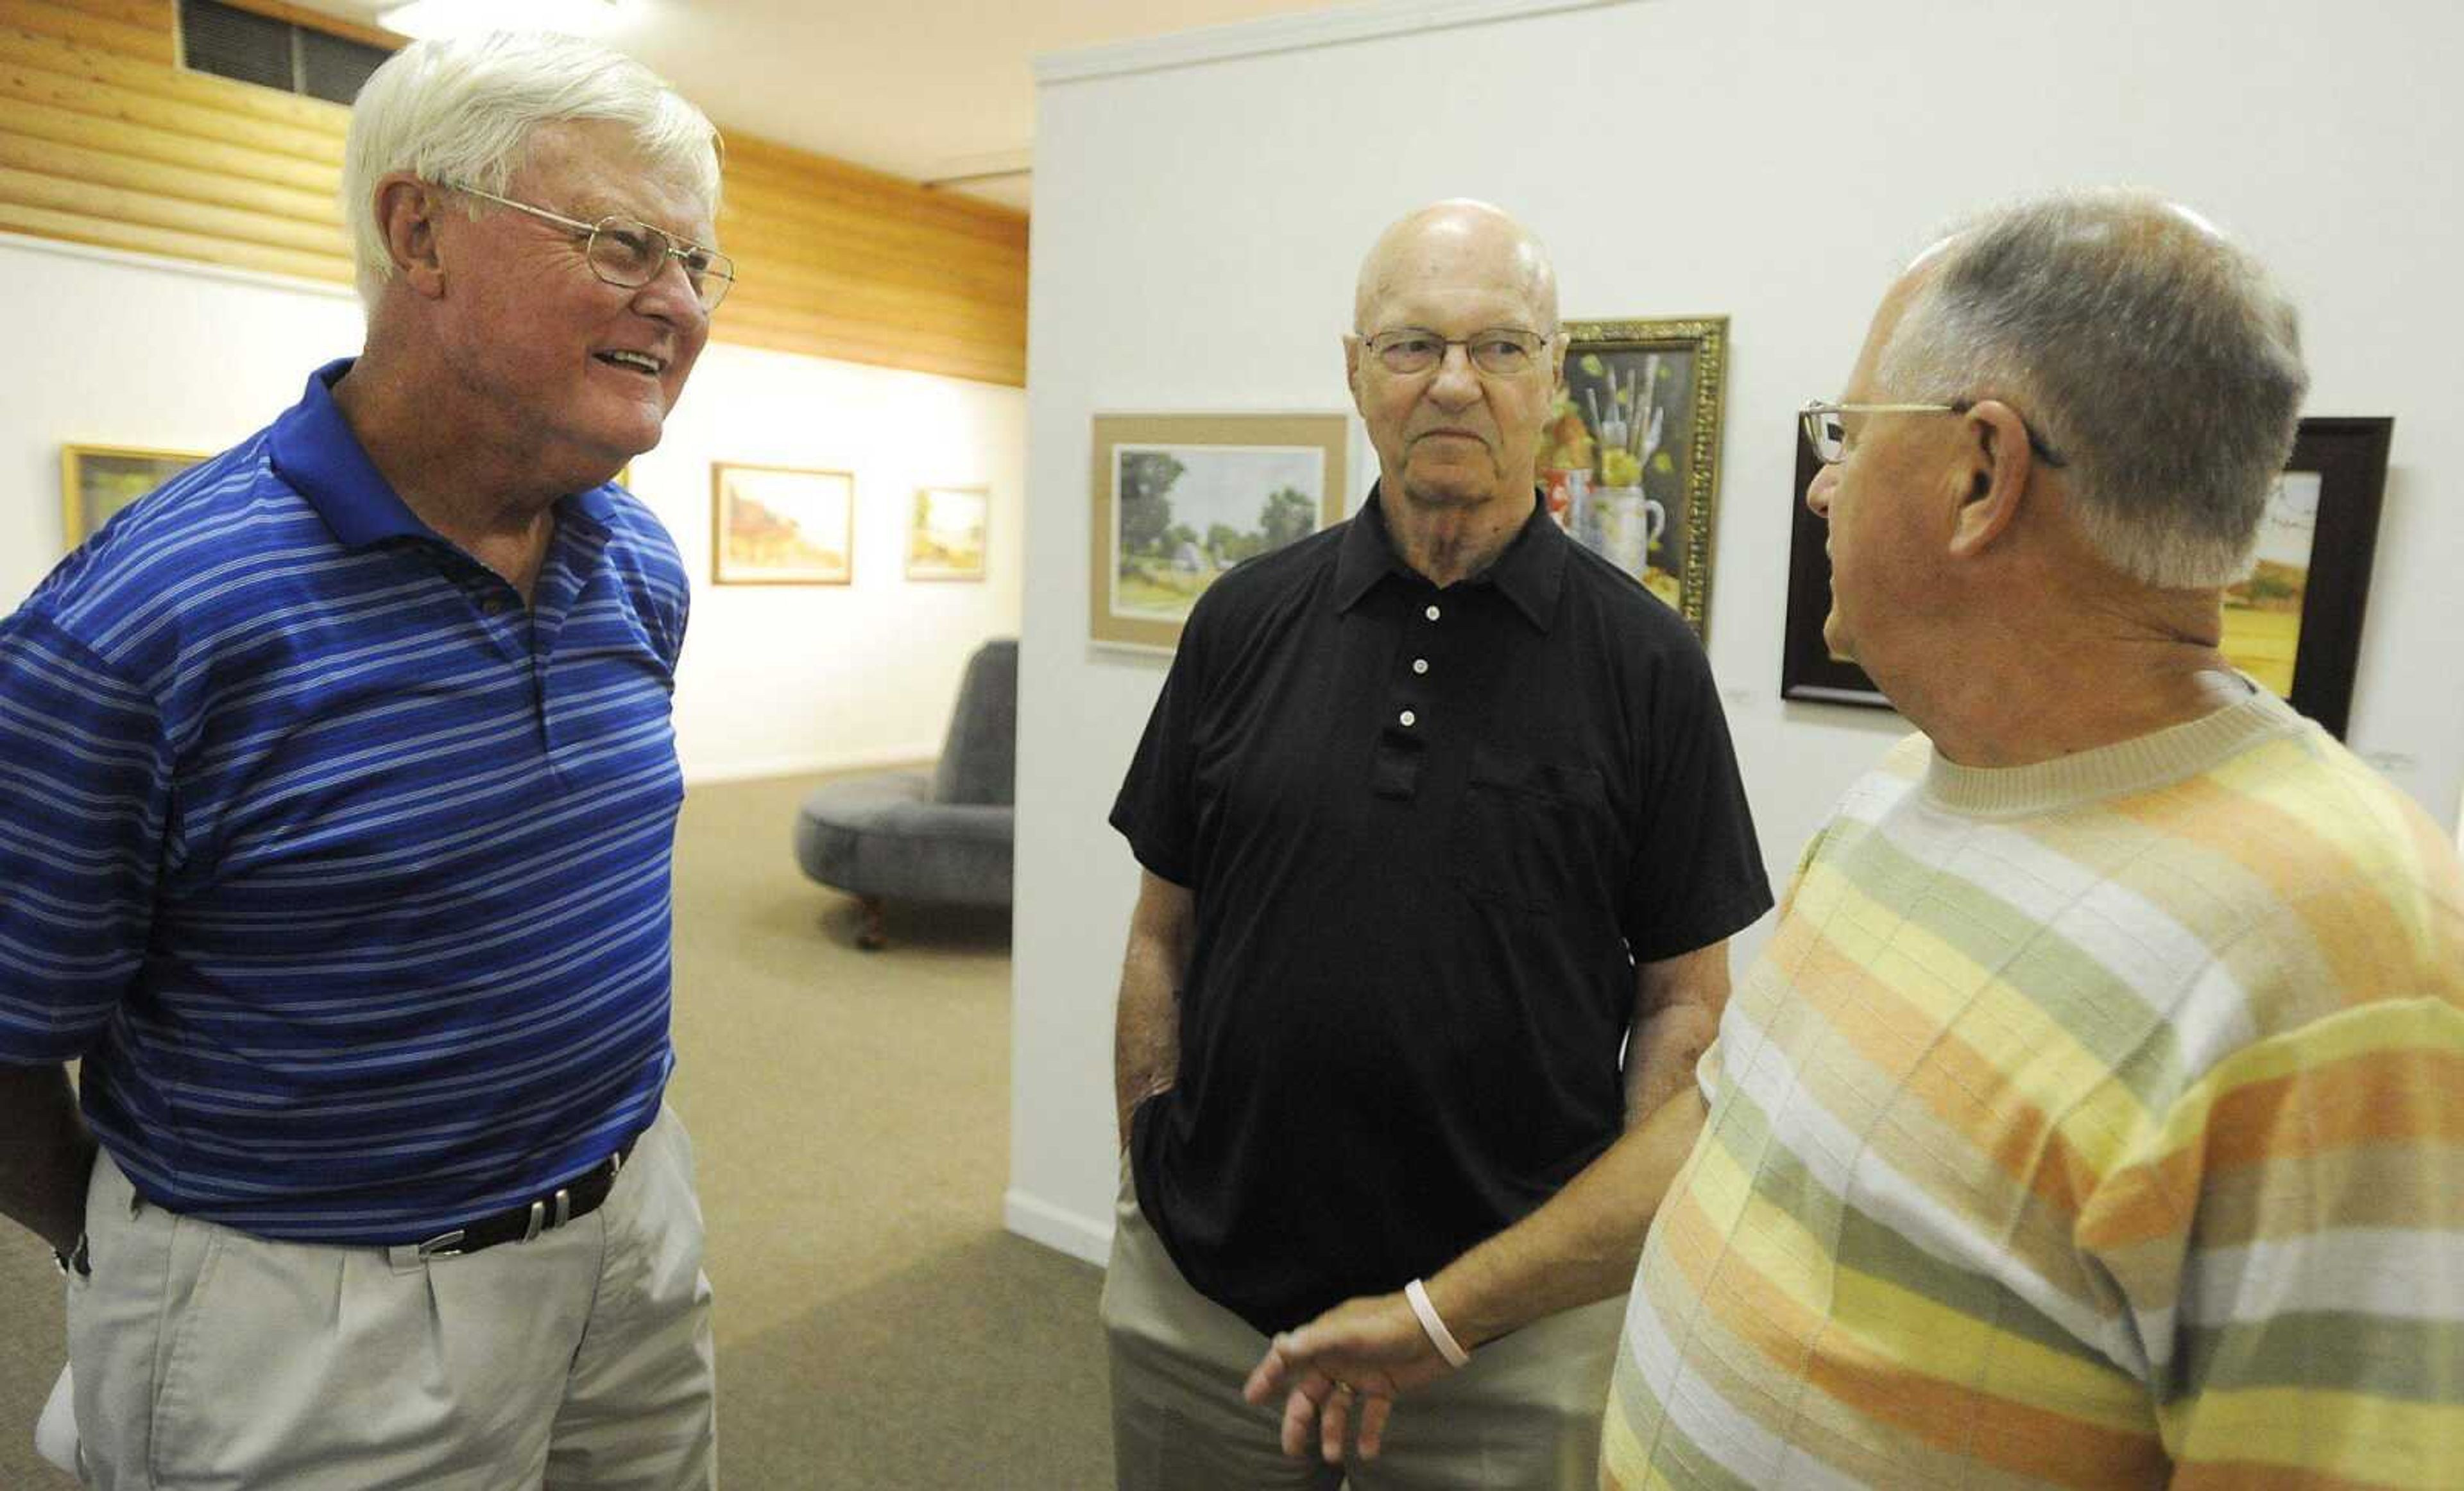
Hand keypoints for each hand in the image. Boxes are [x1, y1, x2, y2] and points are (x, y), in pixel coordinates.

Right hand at [1240, 1290, 1459, 1462]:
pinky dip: (1369, 1433)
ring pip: (1338, 1409)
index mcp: (1324, 1341)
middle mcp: (1338, 1359)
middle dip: (1299, 1420)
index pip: (1289, 1359)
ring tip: (1334, 1455)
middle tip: (1292, 1450)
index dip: (1268, 1376)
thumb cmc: (1390, 1324)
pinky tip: (1368, 1453)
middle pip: (1310, 1393)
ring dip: (1333, 1432)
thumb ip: (1315, 1340)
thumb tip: (1279, 1346)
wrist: (1438, 1327)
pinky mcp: (1385, 1387)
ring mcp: (1361, 1374)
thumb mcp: (1350, 1331)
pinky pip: (1371, 1415)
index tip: (1251, 1397)